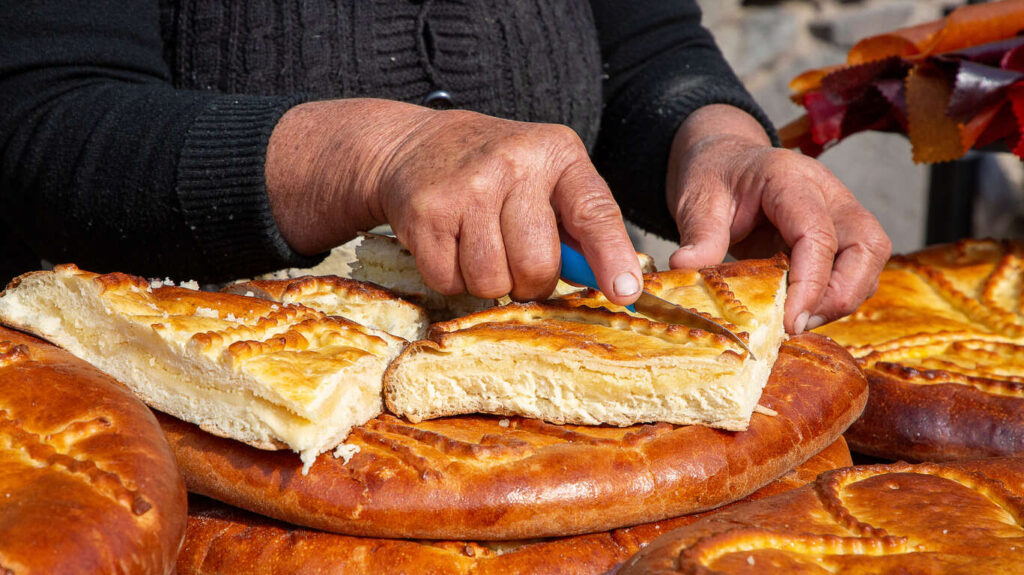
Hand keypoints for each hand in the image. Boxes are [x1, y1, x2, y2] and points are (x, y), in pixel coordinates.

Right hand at [265, 99, 641, 304]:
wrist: (414, 145)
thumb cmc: (495, 172)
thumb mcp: (546, 177)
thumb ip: (580, 225)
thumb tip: (616, 285)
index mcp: (556, 154)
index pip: (594, 211)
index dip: (611, 256)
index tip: (625, 292)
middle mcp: (514, 164)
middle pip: (538, 265)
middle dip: (531, 281)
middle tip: (517, 260)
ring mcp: (467, 188)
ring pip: (492, 280)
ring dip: (489, 281)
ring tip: (480, 246)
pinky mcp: (426, 214)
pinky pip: (451, 282)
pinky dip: (452, 279)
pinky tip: (451, 245)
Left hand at [666, 105, 890, 333]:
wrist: (726, 162)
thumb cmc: (715, 177)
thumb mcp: (698, 201)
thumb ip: (699, 235)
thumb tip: (684, 268)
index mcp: (789, 179)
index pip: (817, 233)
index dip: (810, 282)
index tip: (789, 322)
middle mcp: (828, 192)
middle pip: (867, 245)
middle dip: (840, 294)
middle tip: (797, 324)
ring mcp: (840, 212)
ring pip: (870, 260)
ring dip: (841, 298)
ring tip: (796, 321)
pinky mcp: (840, 233)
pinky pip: (856, 269)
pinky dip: (835, 296)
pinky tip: (800, 311)